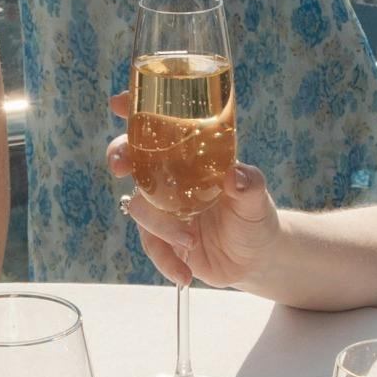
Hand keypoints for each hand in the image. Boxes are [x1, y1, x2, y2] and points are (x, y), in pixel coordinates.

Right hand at [106, 90, 279, 286]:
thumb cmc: (256, 218)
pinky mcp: (162, 237)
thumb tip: (237, 176)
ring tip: (189, 242)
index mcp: (193, 156)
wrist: (255, 259)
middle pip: (134, 157)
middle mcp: (172, 176)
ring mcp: (164, 206)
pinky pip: (151, 245)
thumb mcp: (257, 200)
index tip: (118, 102)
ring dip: (159, 225)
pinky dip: (165, 260)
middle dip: (121, 155)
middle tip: (121, 166)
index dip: (135, 109)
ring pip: (140, 206)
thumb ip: (250, 186)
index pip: (160, 125)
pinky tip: (184, 274)